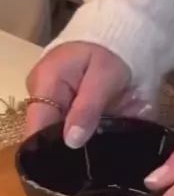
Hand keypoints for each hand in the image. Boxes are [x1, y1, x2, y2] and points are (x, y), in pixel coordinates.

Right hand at [26, 42, 145, 146]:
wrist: (114, 37)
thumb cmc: (110, 52)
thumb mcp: (104, 78)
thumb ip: (88, 109)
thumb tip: (71, 141)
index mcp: (45, 82)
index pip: (38, 127)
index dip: (55, 148)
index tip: (81, 158)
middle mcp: (39, 92)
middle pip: (47, 131)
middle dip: (77, 139)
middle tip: (106, 140)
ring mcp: (47, 97)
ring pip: (61, 129)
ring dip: (86, 133)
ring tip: (111, 129)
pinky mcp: (59, 101)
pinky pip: (70, 122)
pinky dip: (88, 125)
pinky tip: (106, 124)